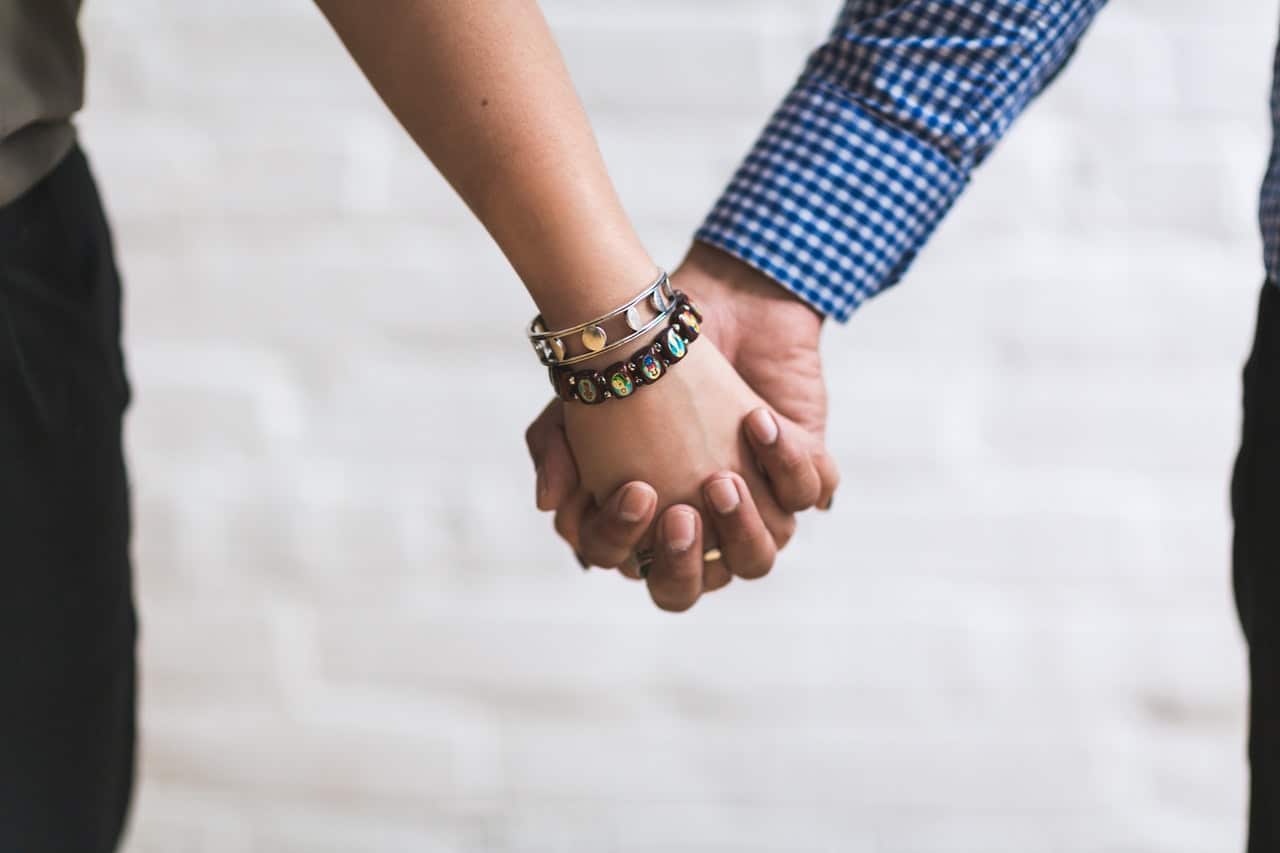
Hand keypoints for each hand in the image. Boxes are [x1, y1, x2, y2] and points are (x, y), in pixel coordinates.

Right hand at [526, 243, 837, 608]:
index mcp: (650, 526)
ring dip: (743, 528)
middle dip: (688, 561)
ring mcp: (757, 506)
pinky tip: (758, 422)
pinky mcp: (801, 471)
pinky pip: (808, 494)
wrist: (713, 299)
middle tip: (683, 514)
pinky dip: (787, 466)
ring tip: (722, 479)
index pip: (637, 567)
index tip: (636, 491)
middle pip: (696, 584)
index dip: (630, 543)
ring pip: (759, 557)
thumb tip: (549, 506)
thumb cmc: (643, 360)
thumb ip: (556, 451)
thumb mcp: (583, 400)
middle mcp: (705, 527)